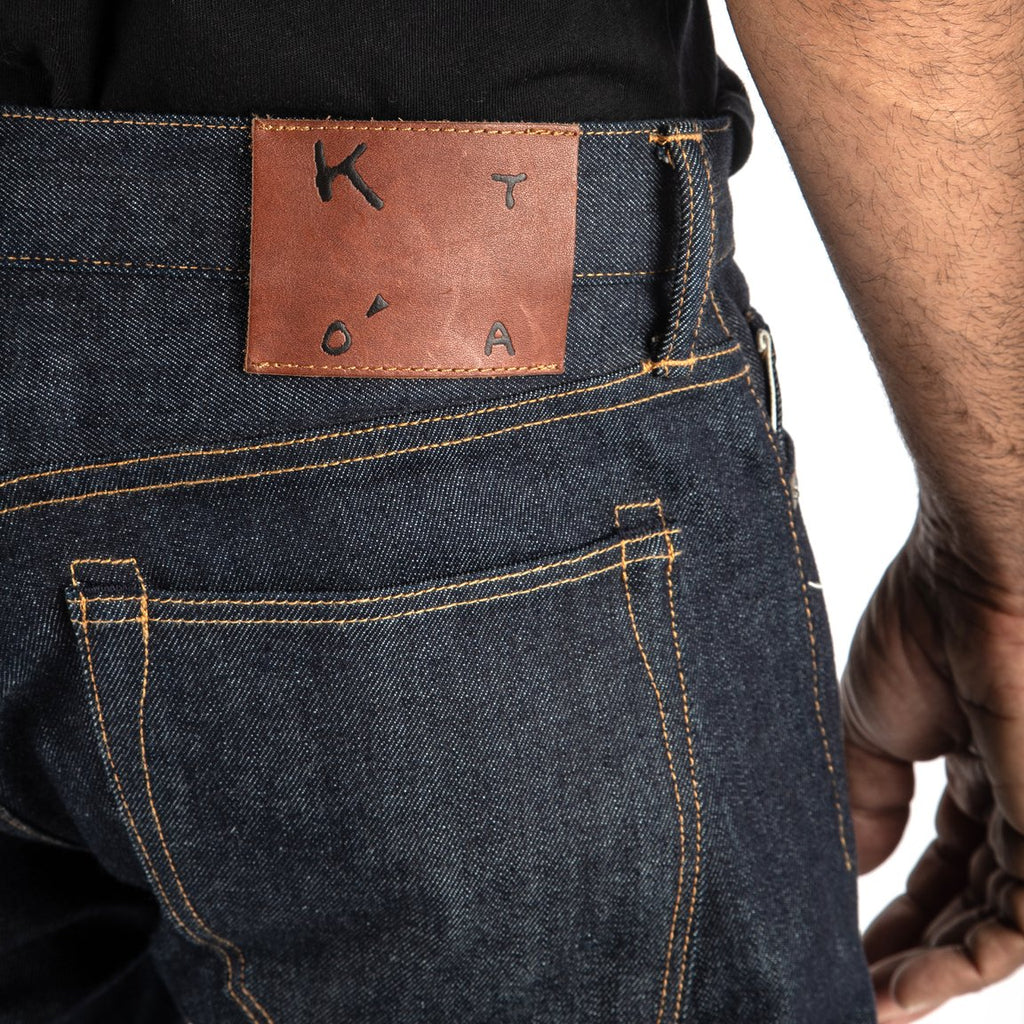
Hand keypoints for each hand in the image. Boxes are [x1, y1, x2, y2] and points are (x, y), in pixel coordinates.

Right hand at [841, 507, 1023, 1019]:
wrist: (977, 574)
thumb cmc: (922, 627)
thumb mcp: (871, 725)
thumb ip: (866, 798)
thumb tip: (853, 866)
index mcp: (972, 765)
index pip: (941, 861)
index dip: (896, 906)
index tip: (842, 941)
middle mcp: (1015, 800)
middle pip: (968, 901)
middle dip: (913, 950)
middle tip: (852, 987)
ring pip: (998, 926)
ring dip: (933, 972)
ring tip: (871, 1002)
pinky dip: (965, 965)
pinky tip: (904, 988)